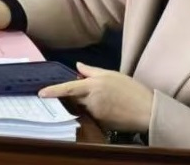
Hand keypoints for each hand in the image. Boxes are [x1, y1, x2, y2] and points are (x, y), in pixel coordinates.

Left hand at [39, 65, 153, 132]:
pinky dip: (96, 111)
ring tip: (107, 98)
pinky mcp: (101, 123)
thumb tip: (77, 66)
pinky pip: (93, 116)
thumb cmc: (132, 90)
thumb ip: (91, 71)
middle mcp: (91, 100)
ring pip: (84, 107)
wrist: (148, 111)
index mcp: (92, 86)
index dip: (53, 91)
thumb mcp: (112, 74)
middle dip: (75, 95)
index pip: (68, 88)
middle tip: (91, 90)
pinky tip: (110, 108)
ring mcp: (96, 113)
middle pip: (74, 98)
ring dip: (88, 102)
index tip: (41, 94)